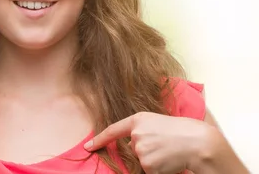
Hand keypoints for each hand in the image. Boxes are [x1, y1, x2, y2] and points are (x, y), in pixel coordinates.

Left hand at [84, 112, 213, 173]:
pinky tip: (170, 161)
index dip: (99, 139)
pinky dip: (159, 169)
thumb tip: (132, 145)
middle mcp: (136, 134)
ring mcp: (141, 150)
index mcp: (138, 120)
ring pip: (142, 161)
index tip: (89, 146)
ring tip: (170, 152)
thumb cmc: (183, 131)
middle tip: (165, 145)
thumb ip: (141, 131)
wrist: (199, 142)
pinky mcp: (148, 165)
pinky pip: (149, 171)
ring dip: (154, 161)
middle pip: (133, 149)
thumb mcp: (158, 123)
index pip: (113, 130)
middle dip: (146, 150)